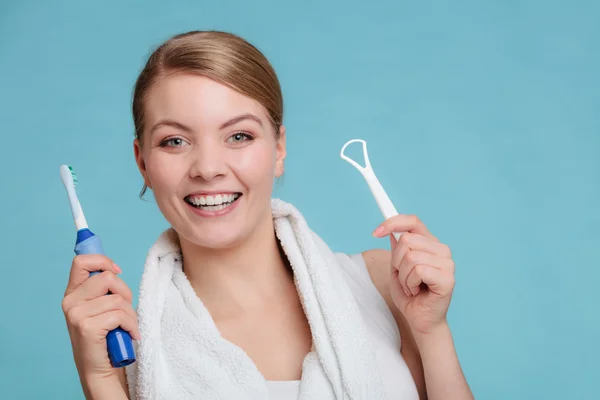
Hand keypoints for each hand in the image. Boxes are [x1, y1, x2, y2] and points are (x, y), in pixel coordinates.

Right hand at [61, 254, 140, 386]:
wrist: (100, 369)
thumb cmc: (106, 337)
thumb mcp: (101, 308)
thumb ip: (103, 290)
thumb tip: (114, 270)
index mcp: (73, 293)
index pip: (81, 262)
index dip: (103, 261)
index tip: (117, 272)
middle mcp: (70, 302)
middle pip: (107, 278)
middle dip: (125, 293)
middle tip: (127, 310)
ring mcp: (76, 314)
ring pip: (118, 298)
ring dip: (131, 314)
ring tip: (128, 326)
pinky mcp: (87, 327)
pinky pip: (120, 315)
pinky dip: (132, 325)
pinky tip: (131, 334)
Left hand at [373, 215, 454, 335]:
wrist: (420, 320)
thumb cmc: (410, 295)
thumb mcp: (397, 268)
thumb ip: (397, 250)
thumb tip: (392, 232)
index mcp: (430, 243)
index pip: (413, 221)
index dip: (392, 222)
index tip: (375, 232)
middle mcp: (442, 249)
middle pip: (406, 239)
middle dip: (396, 261)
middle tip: (404, 278)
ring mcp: (447, 263)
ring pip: (410, 256)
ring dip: (403, 277)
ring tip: (411, 287)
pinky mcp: (448, 278)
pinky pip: (418, 271)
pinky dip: (410, 284)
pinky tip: (417, 292)